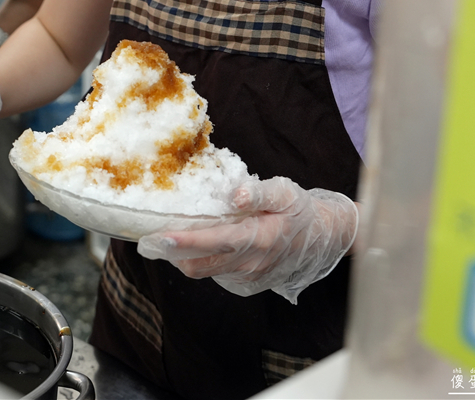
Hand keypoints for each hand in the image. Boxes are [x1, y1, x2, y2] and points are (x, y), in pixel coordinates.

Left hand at [137, 176, 357, 302]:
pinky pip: (217, 274)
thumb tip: (235, 194)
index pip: (212, 243)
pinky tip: (198, 243)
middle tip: (151, 236)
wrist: (323, 237)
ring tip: (171, 236)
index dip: (182, 242)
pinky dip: (202, 260)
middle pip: (198, 266)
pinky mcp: (248, 283)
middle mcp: (250, 263)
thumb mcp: (284, 192)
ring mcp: (249, 276)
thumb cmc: (299, 209)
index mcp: (258, 238)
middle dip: (171, 253)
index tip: (157, 236)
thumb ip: (259, 192)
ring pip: (205, 271)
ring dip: (184, 257)